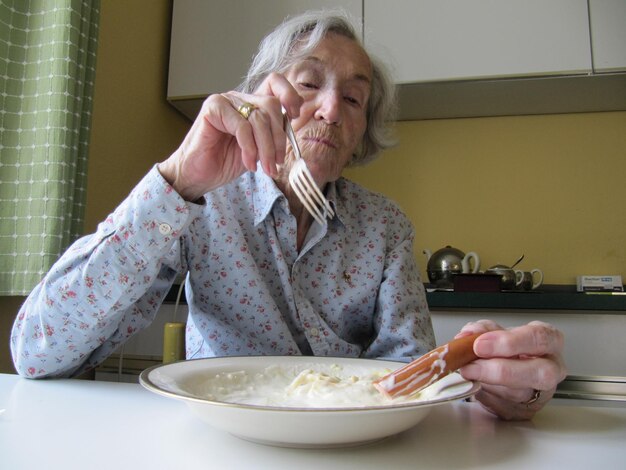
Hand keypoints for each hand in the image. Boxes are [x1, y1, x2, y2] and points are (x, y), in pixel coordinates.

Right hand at [158, 73, 302, 200]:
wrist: (198, 175)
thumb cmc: (225, 162)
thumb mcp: (258, 148)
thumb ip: (272, 135)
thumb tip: (293, 130)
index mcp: (252, 104)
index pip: (275, 83)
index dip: (290, 94)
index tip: (296, 115)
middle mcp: (240, 99)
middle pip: (271, 105)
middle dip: (279, 137)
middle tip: (276, 162)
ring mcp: (225, 101)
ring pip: (259, 118)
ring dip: (266, 148)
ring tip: (266, 168)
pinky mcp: (213, 109)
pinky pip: (242, 126)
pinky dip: (250, 148)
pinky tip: (249, 163)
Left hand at [456, 320, 566, 419]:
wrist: (504, 369)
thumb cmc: (506, 348)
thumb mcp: (494, 330)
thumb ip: (481, 330)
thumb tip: (468, 336)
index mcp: (549, 340)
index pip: (539, 338)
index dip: (508, 342)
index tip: (479, 345)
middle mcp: (552, 367)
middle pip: (539, 372)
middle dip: (500, 370)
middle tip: (471, 366)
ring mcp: (543, 393)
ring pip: (518, 394)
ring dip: (486, 384)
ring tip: (468, 372)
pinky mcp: (527, 411)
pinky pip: (504, 407)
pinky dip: (484, 396)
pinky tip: (474, 386)